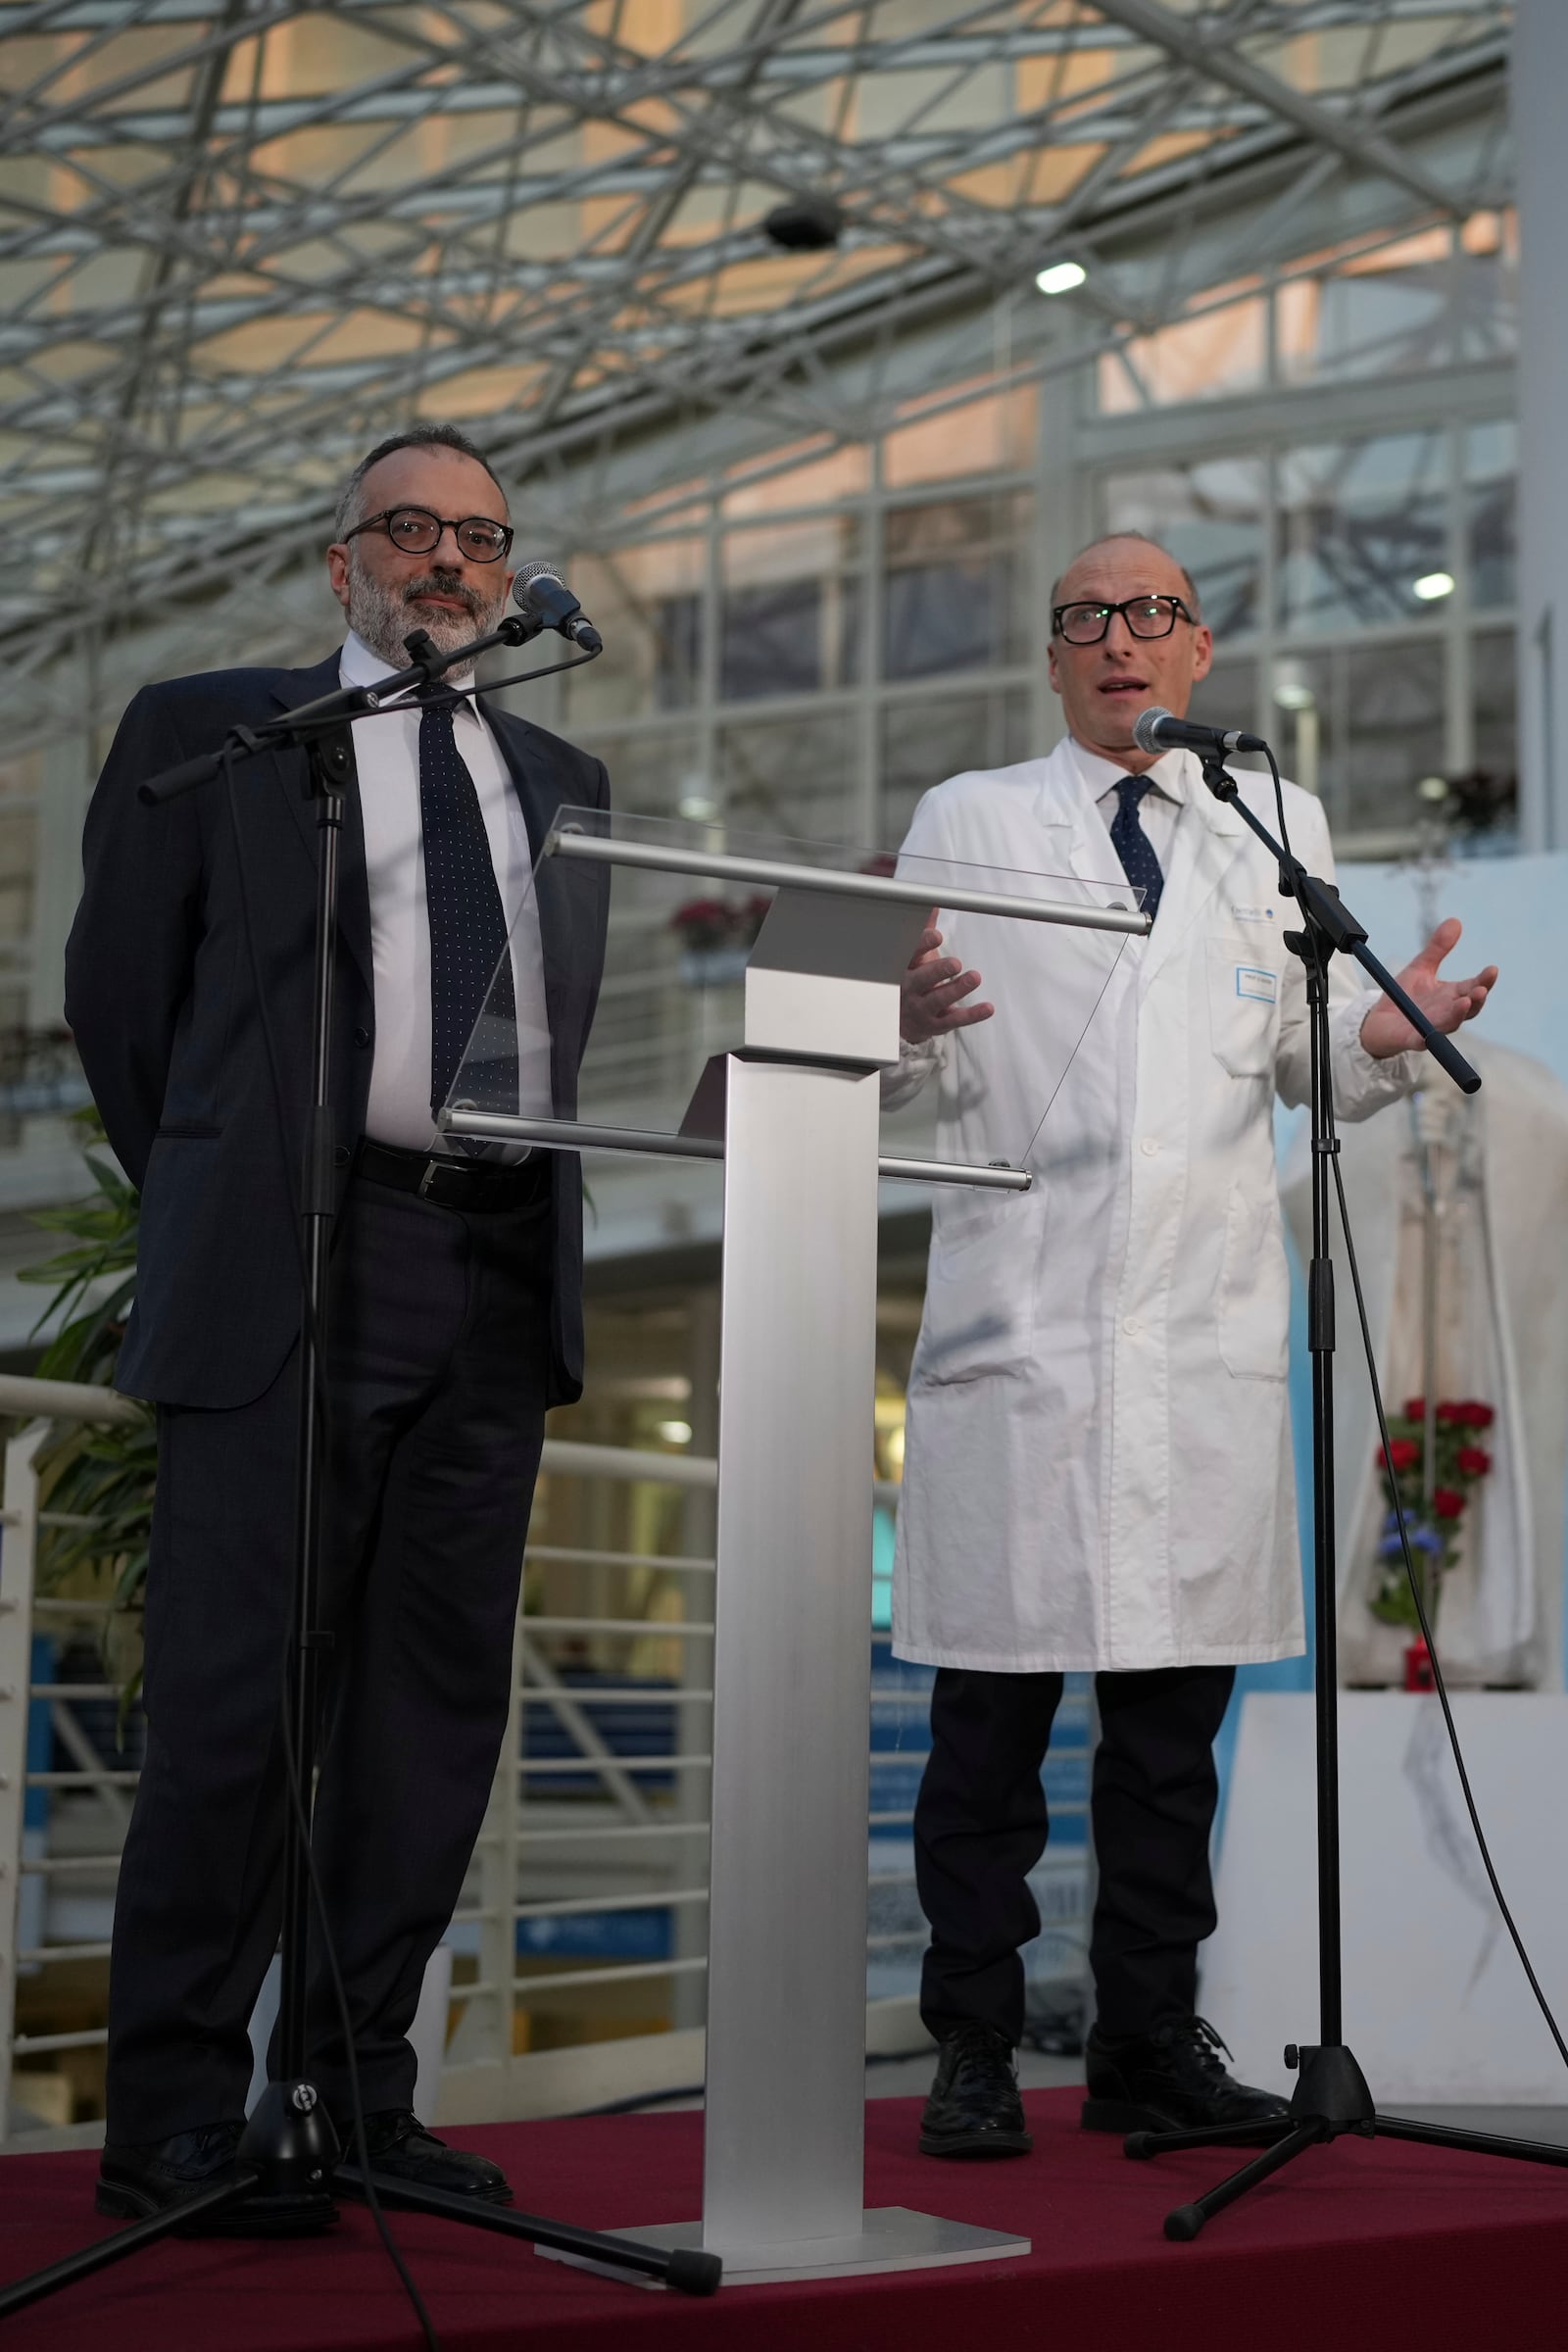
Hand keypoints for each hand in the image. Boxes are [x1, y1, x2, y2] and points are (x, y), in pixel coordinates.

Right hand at [901, 912, 993, 1044]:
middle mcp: (909, 988)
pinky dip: (972, 1015)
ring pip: (938, 1000)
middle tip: (955, 963)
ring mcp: (921, 1008)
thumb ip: (924, 931)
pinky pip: (954, 1020)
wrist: (903, 1020)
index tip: (937, 936)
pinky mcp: (935, 1024)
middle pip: (921, 979)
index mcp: (903, 968)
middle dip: (938, 970)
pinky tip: (988, 1008)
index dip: (922, 945)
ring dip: (957, 989)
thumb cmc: (913, 979)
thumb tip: (932, 902)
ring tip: (975, 977)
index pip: (909, 955)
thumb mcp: (915, 957)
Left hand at [1359, 917, 1497, 1060]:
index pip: (1474, 987)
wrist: (1379, 1021)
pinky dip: (1425, 1039)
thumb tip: (1455, 920)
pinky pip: (1420, 1041)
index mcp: (1452, 996)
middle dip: (1477, 998)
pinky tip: (1426, 1036)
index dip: (1484, 980)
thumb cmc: (1404, 996)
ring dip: (1458, 1015)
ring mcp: (1432, 1028)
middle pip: (1469, 1008)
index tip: (1493, 969)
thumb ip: (1437, 948)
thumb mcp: (1420, 968)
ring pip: (1450, 1024)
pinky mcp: (1412, 1041)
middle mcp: (1447, 1014)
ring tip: (1465, 1002)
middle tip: (1481, 989)